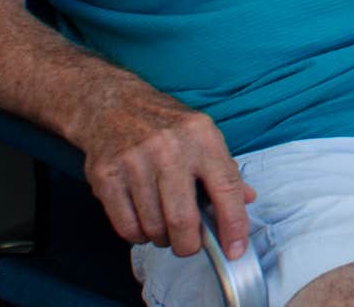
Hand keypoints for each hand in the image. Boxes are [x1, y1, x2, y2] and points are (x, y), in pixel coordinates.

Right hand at [75, 85, 254, 259]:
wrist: (112, 104)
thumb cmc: (165, 125)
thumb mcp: (203, 135)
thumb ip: (225, 169)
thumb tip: (247, 200)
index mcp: (202, 137)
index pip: (226, 188)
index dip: (233, 225)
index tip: (235, 250)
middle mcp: (170, 148)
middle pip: (183, 218)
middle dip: (189, 244)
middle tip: (190, 246)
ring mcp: (135, 161)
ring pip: (153, 226)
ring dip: (162, 238)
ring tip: (165, 228)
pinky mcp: (106, 175)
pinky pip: (126, 225)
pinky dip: (138, 235)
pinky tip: (143, 224)